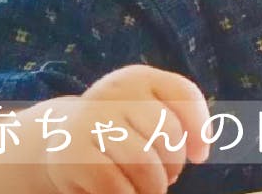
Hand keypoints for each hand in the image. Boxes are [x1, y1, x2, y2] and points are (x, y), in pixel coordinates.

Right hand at [43, 65, 210, 193]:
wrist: (60, 136)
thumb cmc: (119, 128)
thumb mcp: (145, 110)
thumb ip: (177, 119)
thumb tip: (200, 152)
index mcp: (138, 78)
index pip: (184, 94)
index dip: (200, 128)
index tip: (200, 156)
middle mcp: (113, 92)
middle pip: (167, 132)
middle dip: (174, 164)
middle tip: (168, 178)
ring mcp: (90, 121)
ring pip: (144, 162)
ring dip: (153, 187)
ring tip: (150, 190)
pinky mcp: (71, 153)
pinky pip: (114, 185)